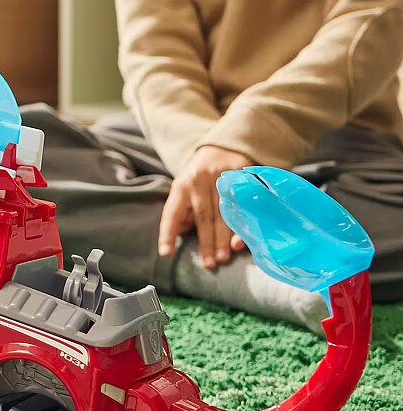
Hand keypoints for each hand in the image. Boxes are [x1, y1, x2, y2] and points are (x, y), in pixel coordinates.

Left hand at [158, 146, 253, 268]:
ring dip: (225, 236)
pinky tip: (243, 240)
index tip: (166, 253)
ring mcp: (223, 176)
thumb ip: (182, 213)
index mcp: (182, 185)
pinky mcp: (243, 174)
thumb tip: (177, 235)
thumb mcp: (185, 190)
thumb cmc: (200, 178)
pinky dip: (245, 223)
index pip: (172, 212)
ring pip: (225, 211)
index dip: (168, 233)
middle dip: (206, 241)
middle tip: (209, 263)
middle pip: (203, 215)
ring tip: (225, 256)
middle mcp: (200, 180)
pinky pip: (245, 203)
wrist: (224, 147)